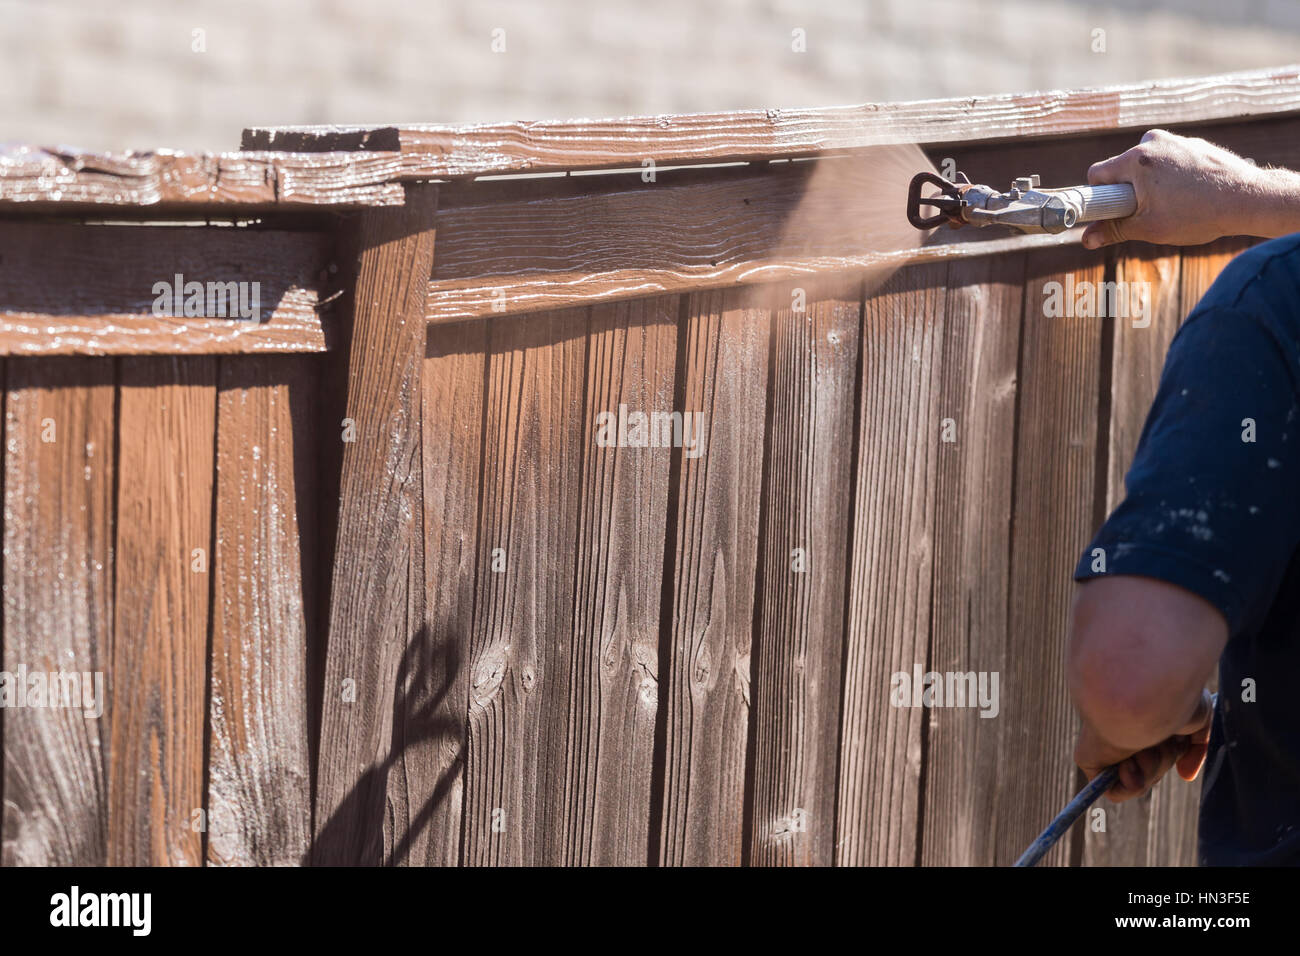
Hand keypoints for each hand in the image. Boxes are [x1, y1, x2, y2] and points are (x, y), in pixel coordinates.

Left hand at [1073, 689, 1213, 801]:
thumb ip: (1197, 747)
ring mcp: (1104, 744)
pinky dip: (1131, 784)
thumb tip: (1185, 775)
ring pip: (1137, 781)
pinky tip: (1128, 762)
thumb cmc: (1172, 698)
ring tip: (1143, 746)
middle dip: (1162, 760)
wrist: (1141, 697)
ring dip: (1150, 770)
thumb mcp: (1199, 718)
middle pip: (1151, 768)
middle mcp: (1120, 731)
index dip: (1172, 751)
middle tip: (1157, 738)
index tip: (1174, 736)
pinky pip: (1114, 791)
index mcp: (1140, 719)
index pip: (1159, 750)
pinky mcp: (1089, 757)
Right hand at [1082, 129, 1275, 247]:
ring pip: (1148, 164)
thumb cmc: (1196, 214)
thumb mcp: (1148, 228)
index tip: (1109, 211)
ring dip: (1150, 184)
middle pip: (1123, 168)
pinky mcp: (1196, 145)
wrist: (1248, 199)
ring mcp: (1177, 140)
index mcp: (1135, 160)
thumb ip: (1113, 231)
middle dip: (1128, 190)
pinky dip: (1173, 177)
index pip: (1097, 174)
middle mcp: (1153, 142)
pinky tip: (1191, 196)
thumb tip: (1087, 239)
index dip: (1099, 196)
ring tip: (1172, 205)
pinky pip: (1171, 161)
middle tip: (1147, 212)